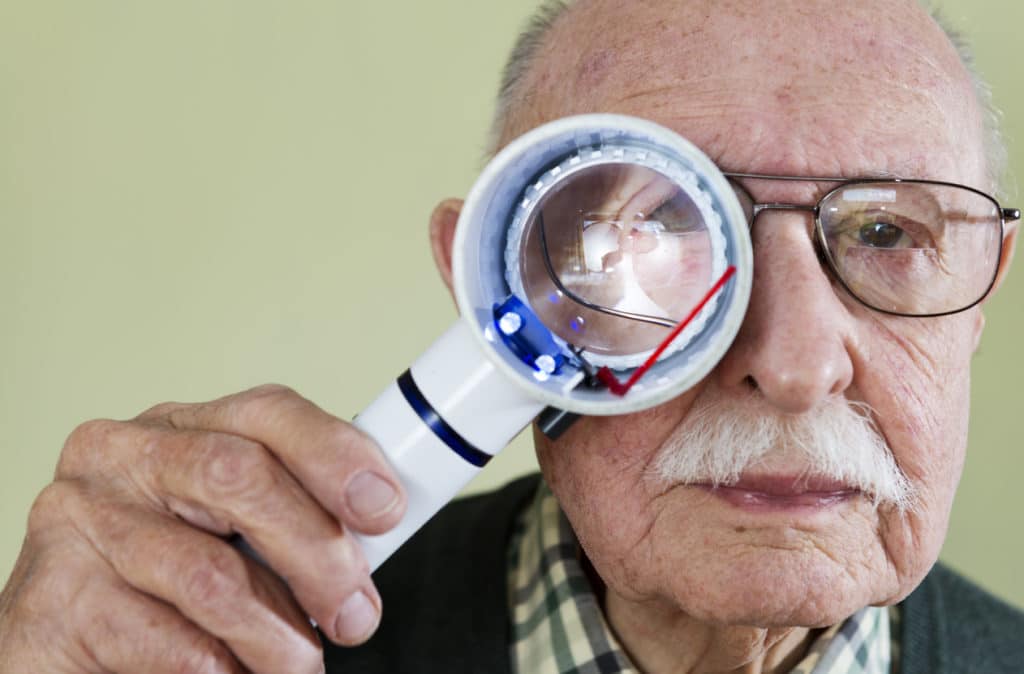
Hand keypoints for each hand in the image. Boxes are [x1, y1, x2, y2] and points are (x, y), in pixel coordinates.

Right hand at [0, 384, 405, 672]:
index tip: (385, 509)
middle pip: (240, 477)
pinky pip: (166, 642)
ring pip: (210, 574)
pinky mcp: (50, 598)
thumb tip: (377, 525)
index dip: (336, 455)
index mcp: (179, 428)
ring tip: (296, 664)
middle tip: (356, 614)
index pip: (268, 413)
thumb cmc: (168, 584)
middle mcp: (121, 455)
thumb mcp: (233, 529)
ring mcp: (77, 519)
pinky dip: (220, 671)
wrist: (70, 639)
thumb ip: (290, 514)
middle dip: (318, 553)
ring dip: (276, 635)